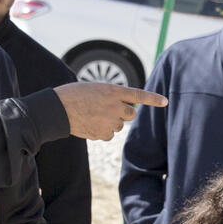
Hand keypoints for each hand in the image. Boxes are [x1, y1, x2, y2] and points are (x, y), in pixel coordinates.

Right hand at [54, 82, 168, 140]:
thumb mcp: (95, 89)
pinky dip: (102, 132)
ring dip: (111, 122)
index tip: (165, 101)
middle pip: (130, 114)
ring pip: (119, 126)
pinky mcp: (102, 133)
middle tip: (106, 109)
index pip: (138, 95)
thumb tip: (122, 115)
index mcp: (112, 91)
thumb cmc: (74, 95)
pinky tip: (90, 124)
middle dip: (122, 113)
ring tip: (93, 115)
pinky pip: (109, 135)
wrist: (57, 109)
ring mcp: (109, 120)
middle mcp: (114, 105)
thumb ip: (112, 97)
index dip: (153, 99)